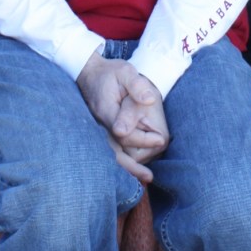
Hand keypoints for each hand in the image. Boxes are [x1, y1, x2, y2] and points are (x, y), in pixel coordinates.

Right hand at [76, 52, 169, 178]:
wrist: (89, 73)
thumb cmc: (110, 72)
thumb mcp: (125, 72)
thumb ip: (137, 85)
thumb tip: (149, 100)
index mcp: (106, 111)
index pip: (124, 132)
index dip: (143, 138)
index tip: (161, 139)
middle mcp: (99, 124)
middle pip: (113, 151)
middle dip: (131, 166)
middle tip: (149, 177)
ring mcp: (97, 129)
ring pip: (109, 154)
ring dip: (126, 168)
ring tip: (145, 178)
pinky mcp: (100, 131)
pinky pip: (109, 150)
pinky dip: (120, 162)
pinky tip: (133, 170)